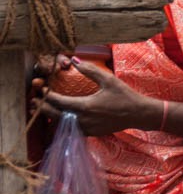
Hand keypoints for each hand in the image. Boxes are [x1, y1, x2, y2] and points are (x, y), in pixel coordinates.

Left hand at [33, 57, 157, 135]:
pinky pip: (70, 129)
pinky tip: (59, 117)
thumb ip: (90, 70)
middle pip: (54, 115)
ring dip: (50, 116)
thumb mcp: (109, 80)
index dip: (46, 95)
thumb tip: (73, 60)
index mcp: (85, 106)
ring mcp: (85, 129)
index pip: (58, 101)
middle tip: (33, 100)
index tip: (41, 89)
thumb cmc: (124, 95)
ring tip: (42, 109)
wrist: (138, 114)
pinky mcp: (89, 133)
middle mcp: (82, 120)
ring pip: (60, 124)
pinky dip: (62, 123)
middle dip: (42, 107)